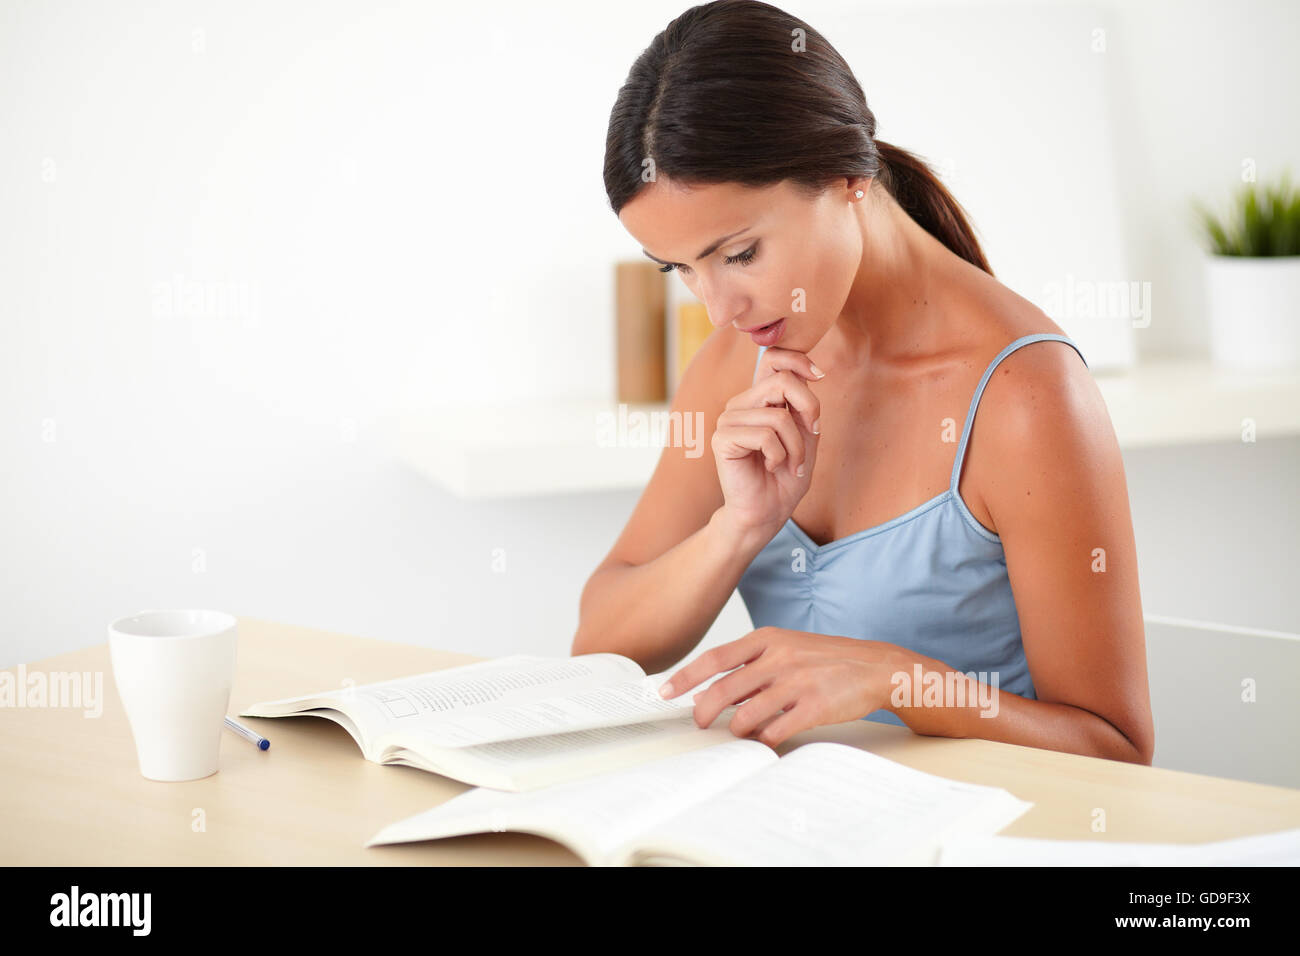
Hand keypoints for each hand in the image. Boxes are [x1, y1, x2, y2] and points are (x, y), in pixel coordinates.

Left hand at [657, 627, 903, 747]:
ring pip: (745, 714)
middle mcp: (779, 658)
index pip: (715, 658)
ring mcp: (796, 682)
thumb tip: (709, 689)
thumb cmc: (826, 659)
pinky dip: (763, 739)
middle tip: (698, 723)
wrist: (875, 667)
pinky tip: (766, 738)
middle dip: (703, 712)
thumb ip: (750, 666)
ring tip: (740, 732)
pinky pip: (774, 730)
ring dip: (735, 729)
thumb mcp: (786, 649)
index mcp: (768, 639)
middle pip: (723, 689)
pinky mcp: (814, 706)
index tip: (665, 691)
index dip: (686, 677)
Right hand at [711, 347, 823, 539]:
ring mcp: (728, 420)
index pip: (772, 358)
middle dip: (809, 409)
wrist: (767, 512)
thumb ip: (804, 405)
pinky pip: (764, 436)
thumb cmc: (785, 476)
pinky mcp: (722, 439)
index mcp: (758, 399)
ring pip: (777, 416)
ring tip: (790, 463)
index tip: (820, 375)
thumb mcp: (805, 435)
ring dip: (795, 446)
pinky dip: (778, 456)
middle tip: (813, 435)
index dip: (798, 359)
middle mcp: (741, 404)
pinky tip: (769, 467)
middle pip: (781, 381)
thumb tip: (812, 372)